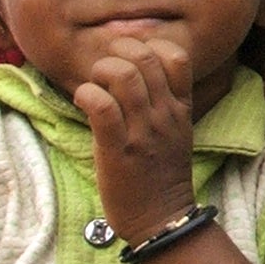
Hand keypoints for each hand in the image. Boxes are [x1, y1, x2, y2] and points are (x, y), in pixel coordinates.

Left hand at [73, 38, 196, 247]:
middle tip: (104, 70)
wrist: (162, 218)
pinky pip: (101, 105)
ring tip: (94, 86)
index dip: (149, 45)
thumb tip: (135, 72)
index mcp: (181, 108)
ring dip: (99, 71)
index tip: (130, 58)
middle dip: (116, 51)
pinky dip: (86, 94)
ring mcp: (143, 131)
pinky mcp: (118, 148)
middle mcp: (165, 114)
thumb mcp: (176, 133)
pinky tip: (82, 102)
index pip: (177, 55)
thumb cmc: (161, 175)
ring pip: (122, 75)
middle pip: (144, 56)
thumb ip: (164, 102)